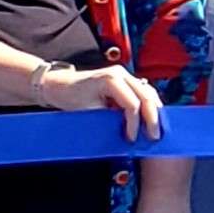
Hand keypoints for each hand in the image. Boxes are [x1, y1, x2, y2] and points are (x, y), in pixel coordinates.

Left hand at [46, 62, 163, 140]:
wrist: (59, 85)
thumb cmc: (70, 96)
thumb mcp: (88, 111)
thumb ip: (109, 120)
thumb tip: (125, 134)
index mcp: (111, 79)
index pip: (133, 104)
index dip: (135, 124)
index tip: (131, 138)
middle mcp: (121, 74)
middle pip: (147, 96)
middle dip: (152, 118)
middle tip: (153, 136)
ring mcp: (124, 76)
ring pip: (148, 93)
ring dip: (154, 112)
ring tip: (155, 130)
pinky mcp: (125, 81)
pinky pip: (143, 93)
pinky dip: (148, 107)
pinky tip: (150, 119)